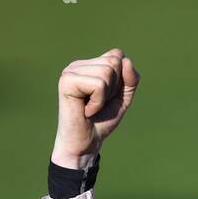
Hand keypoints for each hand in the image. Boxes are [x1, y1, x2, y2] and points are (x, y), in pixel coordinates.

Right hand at [51, 48, 139, 168]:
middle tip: (98, 103)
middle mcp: (79, 65)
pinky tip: (86, 110)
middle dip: (114, 88)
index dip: (121, 80)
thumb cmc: (102, 121)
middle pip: (113, 62)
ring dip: (105, 96)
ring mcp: (70, 71)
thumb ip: (130, 79)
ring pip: (107, 72)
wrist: (87, 143)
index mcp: (90, 65)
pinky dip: (98, 102)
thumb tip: (126, 60)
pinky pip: (98, 85)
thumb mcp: (123, 98)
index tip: (107, 96)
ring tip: (92, 107)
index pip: (117, 55)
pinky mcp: (67, 81)